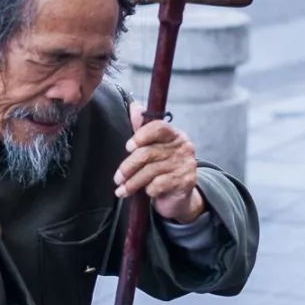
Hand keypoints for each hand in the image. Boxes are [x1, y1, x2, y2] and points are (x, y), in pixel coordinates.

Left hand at [114, 102, 203, 222]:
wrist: (179, 196)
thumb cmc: (162, 169)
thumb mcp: (152, 149)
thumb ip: (142, 129)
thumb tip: (134, 107)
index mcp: (174, 135)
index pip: (159, 127)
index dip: (141, 135)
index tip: (128, 147)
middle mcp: (183, 146)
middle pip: (148, 153)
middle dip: (128, 167)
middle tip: (117, 178)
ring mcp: (186, 164)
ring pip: (150, 171)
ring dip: (132, 183)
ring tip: (122, 190)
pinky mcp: (186, 181)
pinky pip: (158, 184)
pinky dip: (148, 191)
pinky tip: (146, 193)